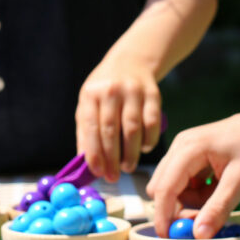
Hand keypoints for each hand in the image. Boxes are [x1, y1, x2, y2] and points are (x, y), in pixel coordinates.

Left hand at [76, 62, 161, 182]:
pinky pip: (152, 122)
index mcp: (90, 94)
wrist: (130, 63)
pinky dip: (149, 139)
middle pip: (111, 130)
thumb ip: (85, 132)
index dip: (94, 152)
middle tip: (113, 177)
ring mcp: (133, 91)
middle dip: (112, 158)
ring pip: (132, 128)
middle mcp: (111, 90)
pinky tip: (144, 149)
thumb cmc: (104, 92)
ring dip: (131, 153)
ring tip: (127, 167)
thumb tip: (86, 165)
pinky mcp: (153, 94)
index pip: (91, 127)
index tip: (98, 172)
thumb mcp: (88, 104)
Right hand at [146, 109, 239, 238]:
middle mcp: (179, 147)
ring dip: (191, 200)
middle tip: (204, 220)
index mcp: (187, 149)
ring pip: (174, 185)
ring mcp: (183, 148)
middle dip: (178, 207)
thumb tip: (198, 235)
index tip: (167, 238)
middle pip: (163, 186)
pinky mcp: (191, 153)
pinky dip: (198, 192)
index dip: (163, 214)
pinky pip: (185, 180)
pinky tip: (218, 188)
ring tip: (220, 197)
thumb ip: (217, 208)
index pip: (164, 188)